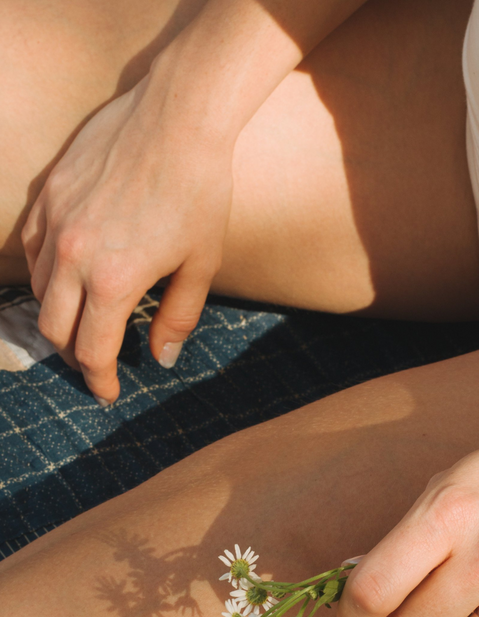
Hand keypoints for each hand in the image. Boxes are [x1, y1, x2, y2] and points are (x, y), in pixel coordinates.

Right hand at [21, 74, 231, 404]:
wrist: (179, 116)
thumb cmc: (201, 192)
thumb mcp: (200, 265)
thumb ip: (177, 318)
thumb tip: (162, 359)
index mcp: (113, 281)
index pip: (92, 352)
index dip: (99, 381)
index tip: (108, 393)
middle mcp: (73, 255)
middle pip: (53, 329)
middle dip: (74, 356)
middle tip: (95, 363)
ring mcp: (54, 221)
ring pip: (38, 289)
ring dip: (58, 315)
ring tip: (82, 322)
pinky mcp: (48, 194)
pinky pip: (32, 247)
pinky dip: (45, 273)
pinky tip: (68, 277)